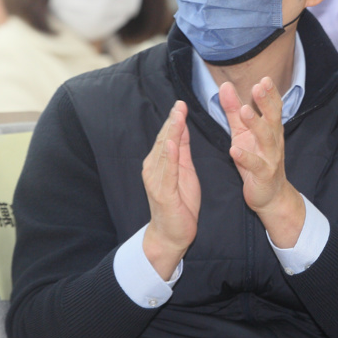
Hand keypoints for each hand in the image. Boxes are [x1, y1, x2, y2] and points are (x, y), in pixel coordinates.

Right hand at [141, 101, 200, 278]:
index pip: (167, 137)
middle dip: (172, 122)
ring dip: (171, 134)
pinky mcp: (162, 193)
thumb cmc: (180, 203)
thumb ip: (183, 150)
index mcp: (159, 162)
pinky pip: (167, 173)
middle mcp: (153, 169)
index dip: (173, 120)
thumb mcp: (185, 170)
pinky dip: (169, 157)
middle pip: (164, 141)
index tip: (181, 103)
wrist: (172, 235)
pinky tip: (172, 144)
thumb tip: (182, 126)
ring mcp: (155, 181)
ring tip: (177, 117)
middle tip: (179, 104)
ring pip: (164, 153)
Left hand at [219, 78, 304, 247]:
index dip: (270, 94)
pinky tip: (235, 150)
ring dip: (256, 124)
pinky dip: (245, 157)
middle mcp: (274, 141)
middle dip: (266, 102)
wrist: (270, 195)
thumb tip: (225, 86)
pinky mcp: (263, 175)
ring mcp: (271, 158)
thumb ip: (234, 110)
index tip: (264, 79)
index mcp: (271, 129)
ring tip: (245, 111)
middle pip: (273, 118)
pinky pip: (255, 165)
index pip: (273, 107)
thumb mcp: (242, 133)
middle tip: (258, 87)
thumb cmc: (256, 160)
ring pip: (266, 138)